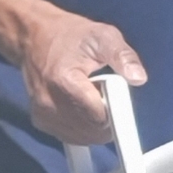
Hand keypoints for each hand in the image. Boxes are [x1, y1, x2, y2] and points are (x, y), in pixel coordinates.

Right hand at [16, 7, 146, 140]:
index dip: (116, 111)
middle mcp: (49, 102)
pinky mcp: (41, 121)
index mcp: (64, 81)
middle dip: (107, 117)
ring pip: (83, 137)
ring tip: (92, 97)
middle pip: (92, 130)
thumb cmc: (70, 36)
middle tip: (105, 93)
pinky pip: (71, 136)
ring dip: (95, 124)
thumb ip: (122, 56)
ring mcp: (43, 114)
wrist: (34, 37)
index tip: (118, 96)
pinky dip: (83, 128)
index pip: (99, 116)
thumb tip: (138, 77)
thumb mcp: (102, 35)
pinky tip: (82, 107)